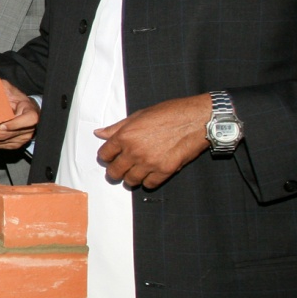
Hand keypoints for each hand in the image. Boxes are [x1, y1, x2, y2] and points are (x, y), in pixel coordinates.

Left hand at [0, 78, 38, 150]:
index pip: (30, 119)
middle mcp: (28, 129)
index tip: (2, 126)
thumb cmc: (15, 97)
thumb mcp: (7, 87)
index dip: (15, 124)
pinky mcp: (13, 145)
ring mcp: (21, 139)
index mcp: (30, 112)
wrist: (24, 111)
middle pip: (6, 134)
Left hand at [95, 93, 211, 188]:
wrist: (196, 120)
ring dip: (130, 178)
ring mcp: (149, 163)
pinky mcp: (164, 171)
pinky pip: (149, 184)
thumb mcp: (139, 115)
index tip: (110, 157)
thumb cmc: (170, 113)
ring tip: (135, 172)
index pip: (104, 155)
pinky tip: (150, 173)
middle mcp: (134, 151)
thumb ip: (118, 127)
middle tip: (120, 168)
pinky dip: (148, 181)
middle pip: (114, 172)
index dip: (106, 157)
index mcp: (125, 135)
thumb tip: (99, 133)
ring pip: (130, 181)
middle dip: (115, 171)